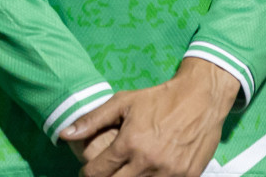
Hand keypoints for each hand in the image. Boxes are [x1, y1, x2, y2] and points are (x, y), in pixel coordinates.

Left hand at [58, 57, 238, 176]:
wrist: (201, 98)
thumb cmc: (159, 98)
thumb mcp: (123, 102)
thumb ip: (92, 120)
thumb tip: (64, 134)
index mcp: (129, 143)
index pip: (97, 173)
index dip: (88, 174)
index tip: (90, 170)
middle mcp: (148, 162)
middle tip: (107, 172)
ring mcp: (168, 173)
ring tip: (128, 171)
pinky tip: (148, 173)